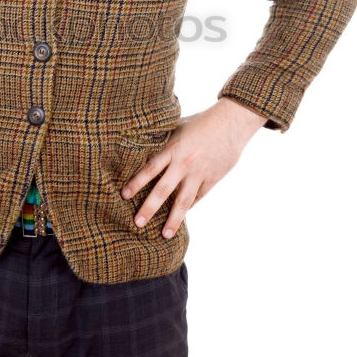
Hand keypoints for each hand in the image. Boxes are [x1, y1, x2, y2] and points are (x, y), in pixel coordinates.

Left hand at [120, 98, 266, 237]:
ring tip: (165, 234)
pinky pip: (198, 197)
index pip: (150, 169)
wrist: (232, 122)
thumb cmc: (201, 121)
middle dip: (149, 208)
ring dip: (173, 219)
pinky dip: (189, 207)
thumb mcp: (178, 126)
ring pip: (184, 201)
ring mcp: (199, 173)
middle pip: (163, 190)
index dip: (136, 183)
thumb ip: (163, 140)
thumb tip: (144, 147)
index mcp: (172, 148)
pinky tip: (181, 217)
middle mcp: (184, 164)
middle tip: (138, 223)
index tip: (124, 195)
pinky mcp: (212, 179)